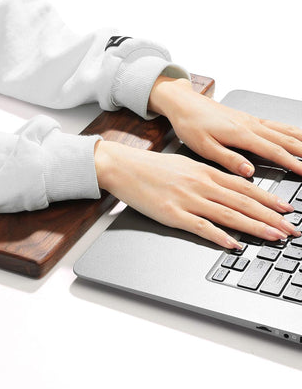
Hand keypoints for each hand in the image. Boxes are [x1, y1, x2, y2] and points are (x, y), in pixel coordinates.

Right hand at [94, 140, 299, 248]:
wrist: (124, 167)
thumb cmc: (153, 167)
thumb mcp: (185, 165)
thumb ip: (208, 176)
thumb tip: (229, 186)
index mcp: (205, 171)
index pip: (245, 187)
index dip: (269, 199)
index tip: (286, 208)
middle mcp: (201, 185)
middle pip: (243, 202)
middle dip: (271, 216)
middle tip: (291, 227)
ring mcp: (187, 200)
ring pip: (228, 214)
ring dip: (254, 227)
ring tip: (274, 236)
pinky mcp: (172, 214)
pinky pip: (201, 227)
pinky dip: (220, 236)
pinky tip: (234, 244)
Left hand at [148, 76, 301, 178]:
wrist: (183, 102)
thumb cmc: (190, 124)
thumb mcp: (203, 146)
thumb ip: (227, 159)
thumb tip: (248, 171)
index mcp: (240, 134)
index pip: (273, 152)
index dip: (292, 164)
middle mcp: (250, 125)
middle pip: (285, 140)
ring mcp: (250, 120)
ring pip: (284, 130)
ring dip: (301, 140)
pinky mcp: (246, 118)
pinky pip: (276, 124)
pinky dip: (291, 130)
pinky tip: (295, 134)